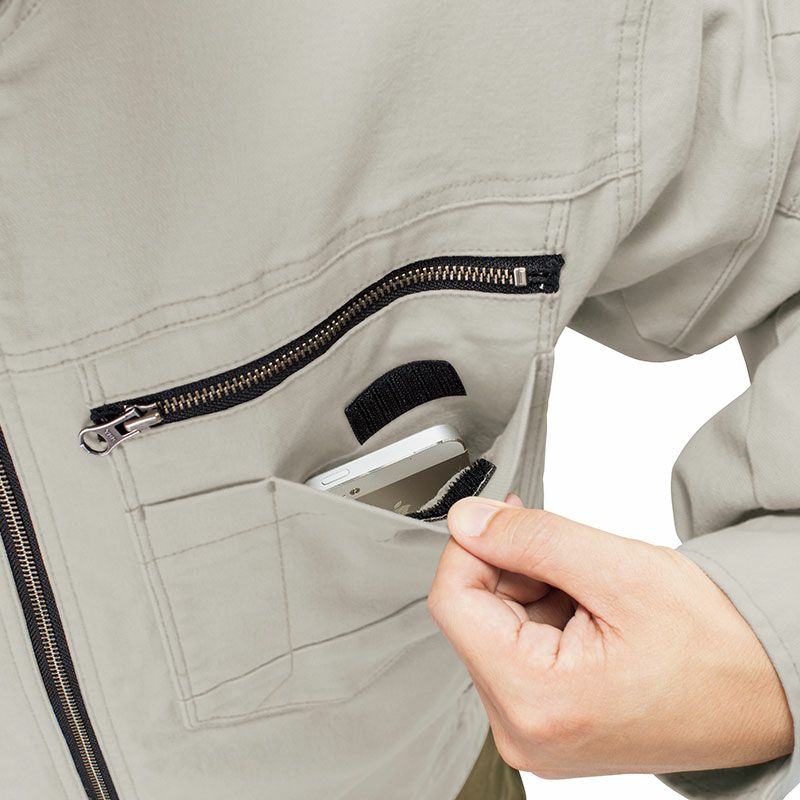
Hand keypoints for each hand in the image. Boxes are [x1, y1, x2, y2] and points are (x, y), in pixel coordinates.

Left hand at [427, 496, 793, 777]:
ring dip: (530, 591)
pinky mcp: (544, 723)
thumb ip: (530, 537)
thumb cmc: (713, 645)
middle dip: (511, 569)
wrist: (764, 690)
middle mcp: (523, 730)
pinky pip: (514, 651)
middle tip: (569, 557)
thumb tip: (466, 520)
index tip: (503, 517)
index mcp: (535, 699)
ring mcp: (532, 732)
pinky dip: (541, 615)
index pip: (452, 601)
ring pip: (493, 629)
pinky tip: (586, 613)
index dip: (472, 546)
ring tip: (590, 593)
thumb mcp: (617, 569)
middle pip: (472, 616)